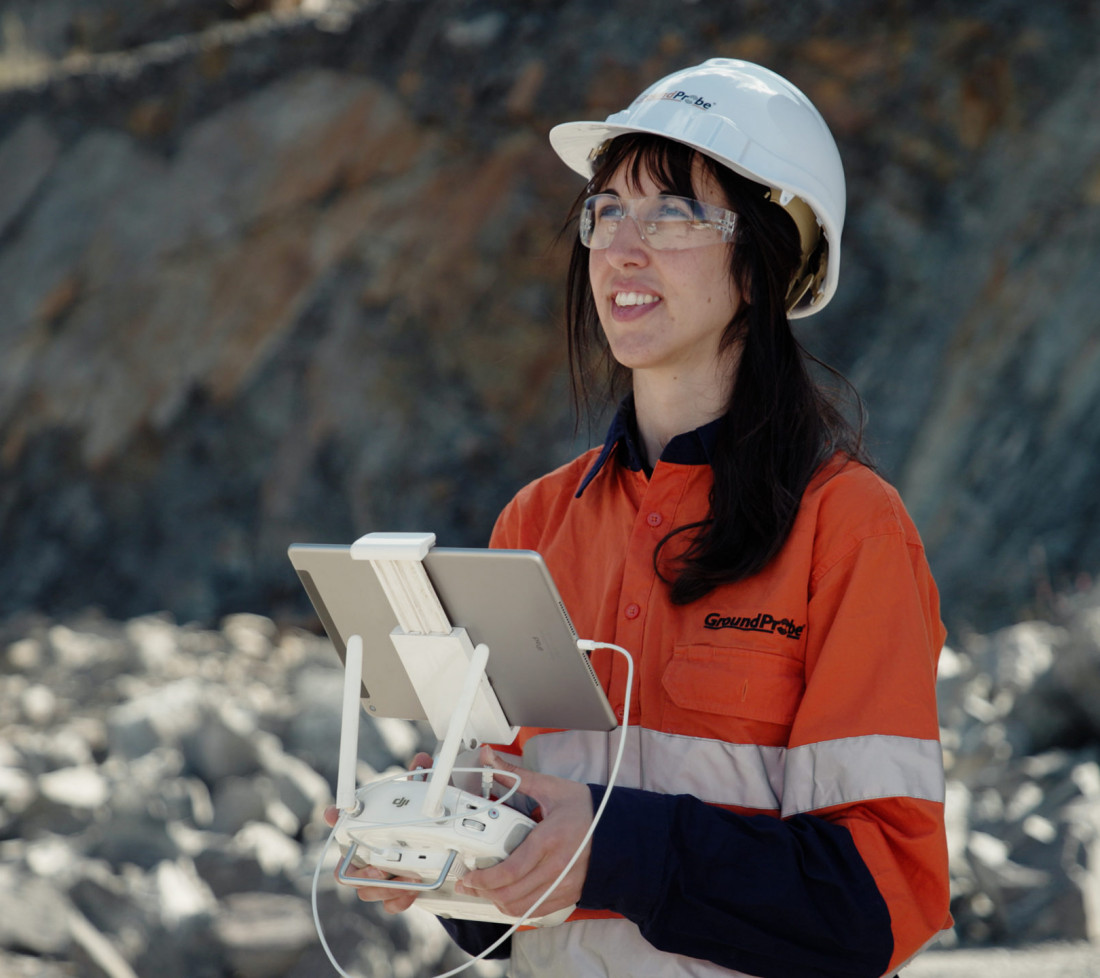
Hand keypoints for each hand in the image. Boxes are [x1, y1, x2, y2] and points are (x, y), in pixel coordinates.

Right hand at [323, 751, 433, 912]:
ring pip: (365, 890)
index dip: (335, 816)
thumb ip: (419, 782)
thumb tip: (421, 760)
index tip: (332, 812)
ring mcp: (376, 878)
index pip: (343, 822)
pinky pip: (387, 905)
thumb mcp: (422, 802)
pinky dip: (398, 901)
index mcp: (366, 831)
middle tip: (377, 869)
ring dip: (384, 888)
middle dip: (360, 872)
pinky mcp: (391, 895)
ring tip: (404, 880)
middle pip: (345, 870)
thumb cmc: (419, 825)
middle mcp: (365, 856)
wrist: (436, 855)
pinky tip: (411, 893)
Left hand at [454, 745, 592, 918]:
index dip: (485, 878)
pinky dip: (516, 907)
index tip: (469, 874)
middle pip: (512, 893)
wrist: (617, 830)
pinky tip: (506, 895)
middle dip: (483, 891)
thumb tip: (489, 758)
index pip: (512, 870)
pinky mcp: (567, 895)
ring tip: (483, 890)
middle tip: (469, 882)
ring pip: (521, 907)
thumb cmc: (584, 809)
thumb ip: (515, 775)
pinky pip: (535, 911)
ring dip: (497, 902)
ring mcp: (563, 885)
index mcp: (551, 839)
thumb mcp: (550, 788)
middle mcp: (558, 867)